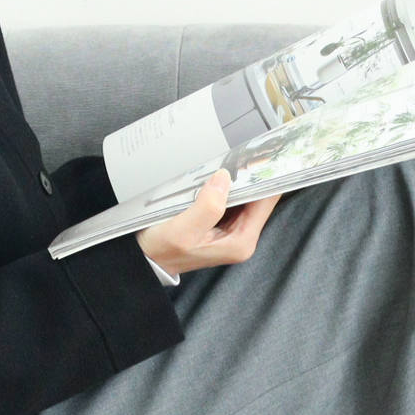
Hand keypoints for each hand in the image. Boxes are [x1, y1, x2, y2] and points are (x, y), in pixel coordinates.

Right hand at [135, 169, 283, 275]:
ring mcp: (234, 233)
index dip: (267, 180)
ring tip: (234, 160)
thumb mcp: (183, 230)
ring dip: (240, 182)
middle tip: (246, 154)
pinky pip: (233, 202)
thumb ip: (208, 206)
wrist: (147, 261)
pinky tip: (221, 177)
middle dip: (254, 179)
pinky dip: (229, 189)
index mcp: (240, 242)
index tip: (262, 159)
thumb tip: (224, 178)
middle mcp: (242, 239)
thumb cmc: (162, 251)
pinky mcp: (223, 226)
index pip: (265, 204)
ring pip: (247, 199)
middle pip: (259, 201)